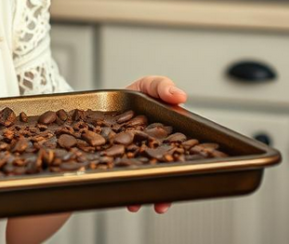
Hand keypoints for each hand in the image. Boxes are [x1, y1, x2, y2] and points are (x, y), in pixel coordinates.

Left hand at [124, 75, 187, 214]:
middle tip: (162, 203)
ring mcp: (134, 158)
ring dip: (144, 195)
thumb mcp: (149, 86)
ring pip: (142, 180)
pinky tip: (124, 198)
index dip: (182, 165)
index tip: (183, 173)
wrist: (105, 102)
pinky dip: (122, 189)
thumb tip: (180, 96)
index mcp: (166, 136)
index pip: (178, 154)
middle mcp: (153, 151)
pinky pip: (121, 178)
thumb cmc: (134, 96)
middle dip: (164, 191)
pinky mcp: (117, 162)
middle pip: (161, 173)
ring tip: (139, 204)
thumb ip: (162, 87)